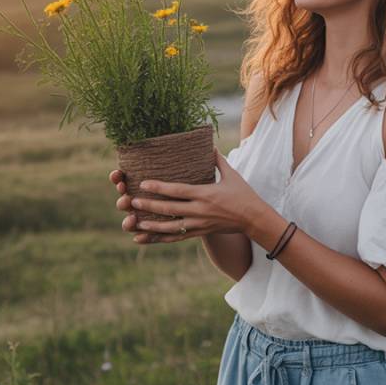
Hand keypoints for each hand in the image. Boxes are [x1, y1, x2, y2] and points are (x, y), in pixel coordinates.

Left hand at [117, 146, 267, 243]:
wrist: (254, 219)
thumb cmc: (244, 194)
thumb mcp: (232, 175)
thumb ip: (218, 160)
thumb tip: (210, 145)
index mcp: (205, 194)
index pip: (178, 191)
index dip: (159, 188)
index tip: (143, 184)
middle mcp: (200, 210)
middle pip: (170, 210)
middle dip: (149, 206)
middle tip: (131, 202)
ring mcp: (200, 224)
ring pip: (171, 228)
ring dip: (152, 226)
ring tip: (135, 223)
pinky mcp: (201, 232)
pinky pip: (178, 238)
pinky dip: (161, 239)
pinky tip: (147, 238)